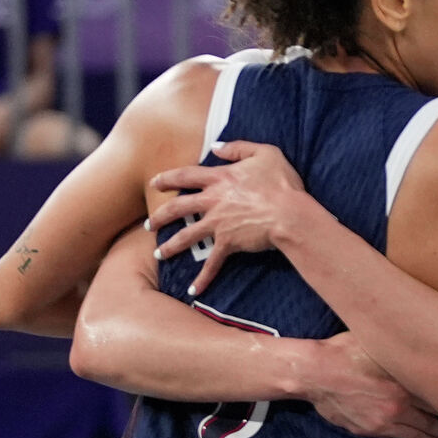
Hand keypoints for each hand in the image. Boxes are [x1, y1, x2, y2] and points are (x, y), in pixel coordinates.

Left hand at [148, 141, 309, 295]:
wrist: (290, 213)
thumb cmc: (281, 183)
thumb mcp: (265, 153)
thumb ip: (238, 148)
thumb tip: (216, 147)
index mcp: (220, 178)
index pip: (186, 176)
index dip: (168, 178)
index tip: (154, 183)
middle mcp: (213, 201)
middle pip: (177, 208)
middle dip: (160, 216)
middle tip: (148, 224)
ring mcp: (218, 223)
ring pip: (186, 236)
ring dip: (170, 246)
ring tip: (159, 253)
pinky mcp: (228, 243)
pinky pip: (211, 264)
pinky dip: (202, 278)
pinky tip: (192, 290)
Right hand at [303, 332, 437, 437]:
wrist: (316, 372)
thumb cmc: (346, 351)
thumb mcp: (381, 345)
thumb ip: (404, 354)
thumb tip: (424, 348)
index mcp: (403, 386)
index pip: (437, 402)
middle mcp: (396, 408)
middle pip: (430, 423)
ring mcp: (380, 423)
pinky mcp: (366, 431)